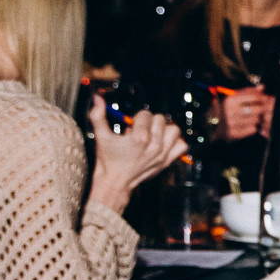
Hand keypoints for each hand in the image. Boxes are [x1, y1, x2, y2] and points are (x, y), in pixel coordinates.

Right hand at [87, 96, 186, 214]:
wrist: (115, 182)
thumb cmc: (108, 160)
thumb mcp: (100, 136)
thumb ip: (98, 115)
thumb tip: (97, 97)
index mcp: (140, 138)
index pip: (145, 114)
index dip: (136, 117)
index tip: (131, 125)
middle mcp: (154, 146)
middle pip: (160, 119)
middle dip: (149, 121)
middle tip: (140, 130)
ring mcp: (162, 154)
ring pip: (174, 130)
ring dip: (164, 129)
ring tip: (153, 134)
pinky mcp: (167, 161)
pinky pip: (182, 146)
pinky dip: (175, 142)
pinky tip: (163, 143)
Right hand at [220, 85, 274, 141]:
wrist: (212, 126)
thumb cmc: (227, 109)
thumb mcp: (234, 98)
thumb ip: (248, 92)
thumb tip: (262, 87)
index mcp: (230, 100)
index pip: (254, 97)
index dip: (263, 98)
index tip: (265, 99)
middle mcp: (230, 111)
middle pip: (257, 109)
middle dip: (262, 109)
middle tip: (263, 109)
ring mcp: (231, 123)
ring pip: (256, 119)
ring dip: (258, 118)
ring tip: (256, 117)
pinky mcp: (234, 134)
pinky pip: (252, 129)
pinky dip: (254, 127)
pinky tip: (251, 125)